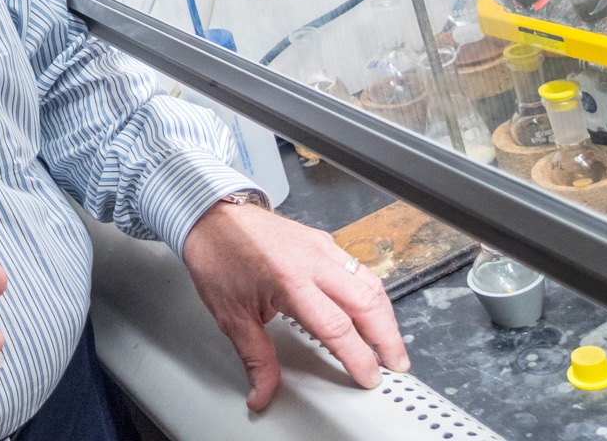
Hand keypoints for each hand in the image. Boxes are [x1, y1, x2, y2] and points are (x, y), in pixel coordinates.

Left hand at [181, 201, 408, 408]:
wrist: (210, 215)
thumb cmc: (218, 258)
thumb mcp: (231, 316)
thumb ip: (256, 357)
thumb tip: (263, 391)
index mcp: (290, 281)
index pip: (337, 327)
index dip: (358, 356)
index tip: (368, 377)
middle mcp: (313, 261)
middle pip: (367, 302)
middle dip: (388, 337)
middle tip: (395, 364)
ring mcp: (321, 247)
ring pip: (369, 281)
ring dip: (385, 314)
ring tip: (389, 341)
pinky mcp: (322, 240)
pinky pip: (357, 267)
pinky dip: (371, 292)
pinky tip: (370, 309)